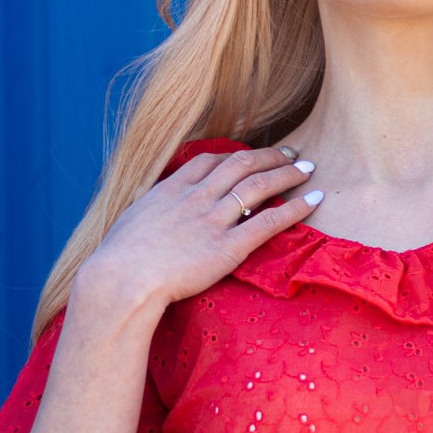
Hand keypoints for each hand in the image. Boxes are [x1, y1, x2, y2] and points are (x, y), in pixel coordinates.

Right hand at [77, 146, 321, 315]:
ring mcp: (214, 220)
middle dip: (270, 156)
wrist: (122, 279)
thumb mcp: (131, 221)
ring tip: (308, 169)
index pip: (210, 160)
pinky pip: (268, 222)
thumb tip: (151, 217)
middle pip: (241, 164)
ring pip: (259, 186)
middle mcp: (197, 197)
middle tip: (292, 153)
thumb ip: (150, 213)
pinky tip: (314, 200)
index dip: (236, 154)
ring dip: (287, 174)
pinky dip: (295, 208)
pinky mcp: (228, 248)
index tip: (252, 154)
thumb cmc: (118, 259)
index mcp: (171, 189)